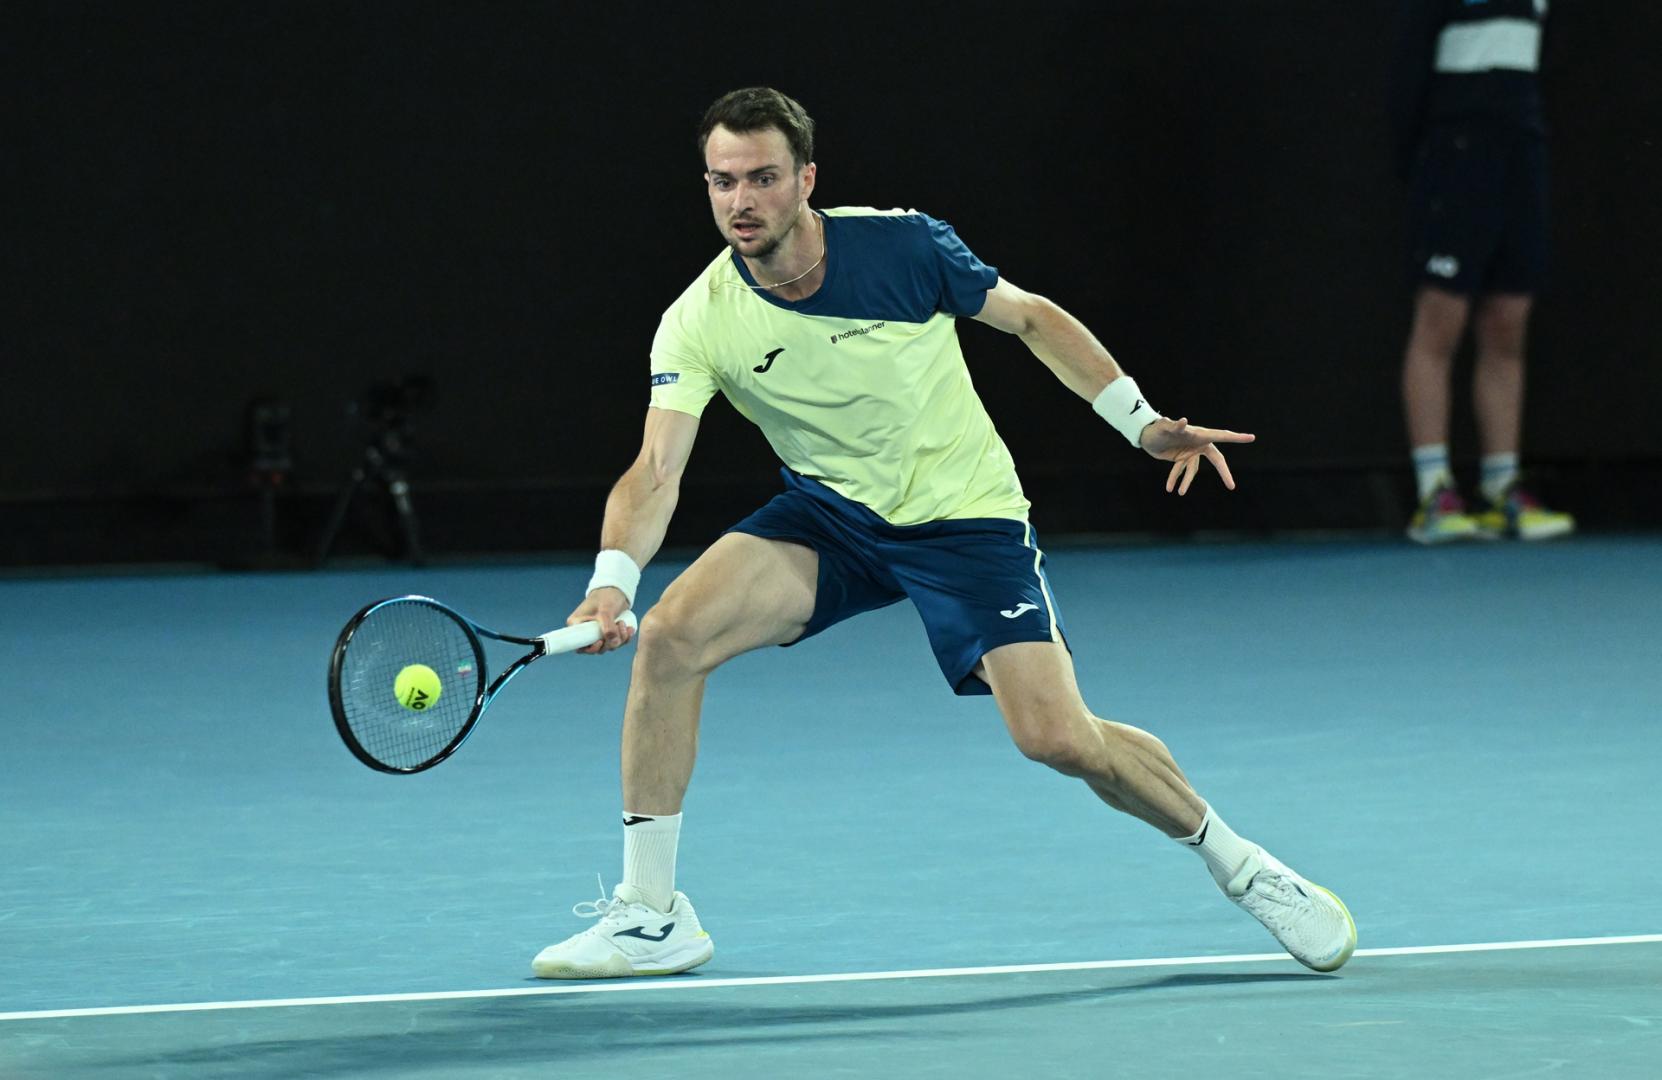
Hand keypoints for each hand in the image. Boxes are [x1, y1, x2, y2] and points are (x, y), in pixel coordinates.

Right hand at [568, 587, 635, 653]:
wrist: (617, 589)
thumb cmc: (606, 596)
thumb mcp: (606, 611)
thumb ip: (608, 627)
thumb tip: (613, 643)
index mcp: (577, 625)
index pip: (579, 646)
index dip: (590, 648)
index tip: (600, 642)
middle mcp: (585, 631)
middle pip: (596, 648)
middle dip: (610, 642)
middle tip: (619, 627)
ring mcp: (597, 633)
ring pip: (608, 646)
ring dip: (619, 639)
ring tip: (624, 624)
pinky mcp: (607, 633)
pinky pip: (615, 642)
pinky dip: (624, 639)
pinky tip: (629, 630)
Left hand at [1137, 417, 1256, 494]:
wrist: (1145, 435)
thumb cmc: (1156, 428)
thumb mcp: (1164, 427)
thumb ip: (1174, 425)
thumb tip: (1183, 421)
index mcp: (1200, 434)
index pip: (1222, 436)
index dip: (1237, 438)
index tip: (1251, 437)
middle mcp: (1198, 443)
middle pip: (1216, 459)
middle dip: (1223, 472)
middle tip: (1231, 486)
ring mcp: (1190, 451)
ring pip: (1193, 470)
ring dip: (1186, 481)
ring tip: (1180, 493)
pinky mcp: (1181, 458)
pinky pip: (1181, 471)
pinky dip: (1174, 479)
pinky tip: (1169, 488)